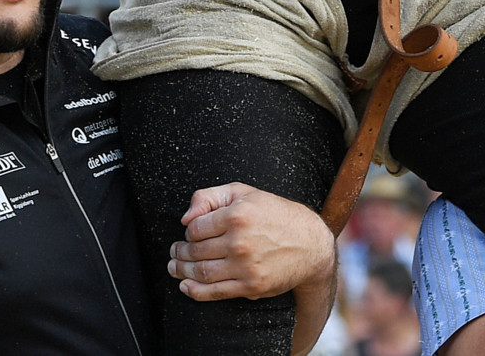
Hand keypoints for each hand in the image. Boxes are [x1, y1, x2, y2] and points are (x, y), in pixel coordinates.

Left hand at [169, 183, 334, 300]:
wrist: (309, 244)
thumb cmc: (275, 214)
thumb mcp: (244, 193)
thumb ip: (210, 197)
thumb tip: (185, 219)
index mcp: (237, 215)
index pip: (195, 228)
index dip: (188, 232)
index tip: (189, 234)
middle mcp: (240, 241)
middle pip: (195, 251)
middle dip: (179, 253)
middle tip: (174, 253)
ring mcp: (245, 266)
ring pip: (201, 272)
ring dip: (182, 271)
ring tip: (175, 267)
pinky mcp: (251, 286)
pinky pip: (215, 292)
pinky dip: (195, 291)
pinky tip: (185, 286)